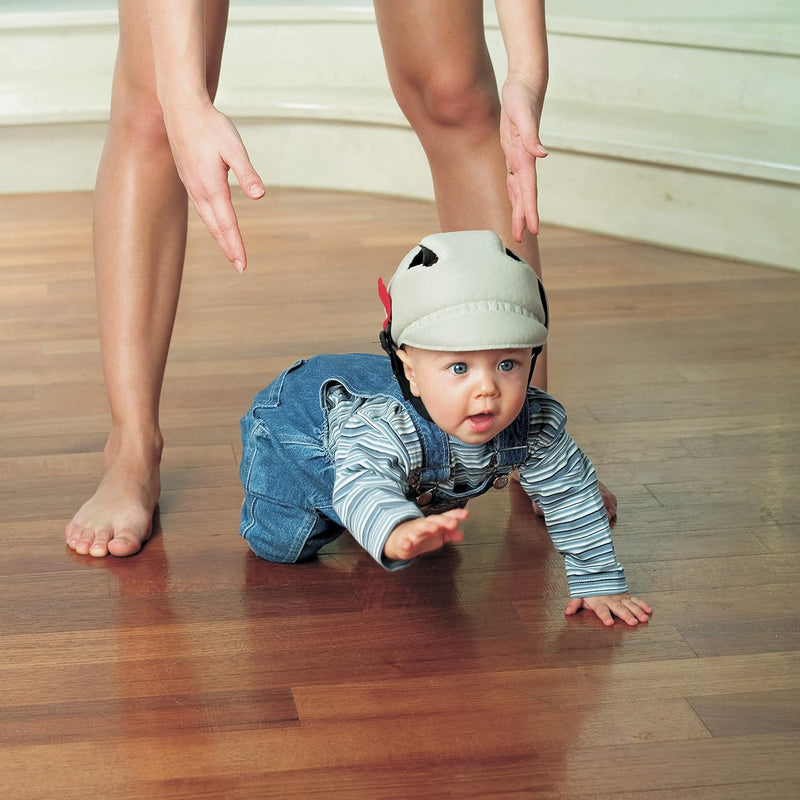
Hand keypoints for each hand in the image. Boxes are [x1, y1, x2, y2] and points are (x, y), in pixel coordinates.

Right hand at [164, 101, 264, 270]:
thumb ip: (247, 173)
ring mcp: (192, 186)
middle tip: (240, 266)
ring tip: (231, 251)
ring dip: (220, 237)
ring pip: (208, 219)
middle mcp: (199, 191)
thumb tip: (259, 195)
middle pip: (216, 227)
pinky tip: (217, 224)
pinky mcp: (190, 179)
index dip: (235, 246)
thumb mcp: (234, 148)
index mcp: (212, 187)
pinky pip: (203, 208)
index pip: (227, 224)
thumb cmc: (210, 125)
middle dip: (229, 248)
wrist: (181, 107)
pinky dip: (212, 222)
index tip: (243, 265)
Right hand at [383, 508, 468, 560]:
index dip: (456, 515)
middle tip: (453, 523)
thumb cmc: (421, 536)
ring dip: (427, 527)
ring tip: (434, 528)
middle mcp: (424, 525)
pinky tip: (407, 545)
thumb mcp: (437, 535)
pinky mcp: (403, 541)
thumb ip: (449, 534)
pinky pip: (404, 542)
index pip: (446, 517)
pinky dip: (405, 544)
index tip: (466, 514)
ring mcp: (413, 532)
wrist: (400, 540)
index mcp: (434, 523)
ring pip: (420, 528)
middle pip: (434, 520)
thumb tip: (461, 534)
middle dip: (444, 521)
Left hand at [500, 76, 547, 240]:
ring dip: (519, 210)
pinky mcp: (513, 152)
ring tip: (518, 230)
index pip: (528, 190)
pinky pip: (513, 180)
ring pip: (519, 191)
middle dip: (522, 218)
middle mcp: (523, 161)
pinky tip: (513, 204)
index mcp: (525, 156)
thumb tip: (542, 155)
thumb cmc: (522, 97)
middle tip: (520, 238)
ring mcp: (519, 158)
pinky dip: (514, 194)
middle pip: (523, 196)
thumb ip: (532, 135)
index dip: (530, 210)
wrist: (525, 84)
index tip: (532, 229)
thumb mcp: (523, 114)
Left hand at [565, 594, 652, 626]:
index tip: (609, 622)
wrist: (596, 571)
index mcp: (599, 602)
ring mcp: (620, 597)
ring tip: (643, 618)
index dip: (604, 616)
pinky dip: (642, 604)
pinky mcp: (626, 595)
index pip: (601, 610)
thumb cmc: (589, 588)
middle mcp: (610, 600)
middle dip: (625, 615)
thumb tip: (568, 612)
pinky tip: (649, 611)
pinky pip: (636, 600)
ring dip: (637, 611)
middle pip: (619, 608)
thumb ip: (574, 604)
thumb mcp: (580, 595)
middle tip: (632, 622)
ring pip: (630, 604)